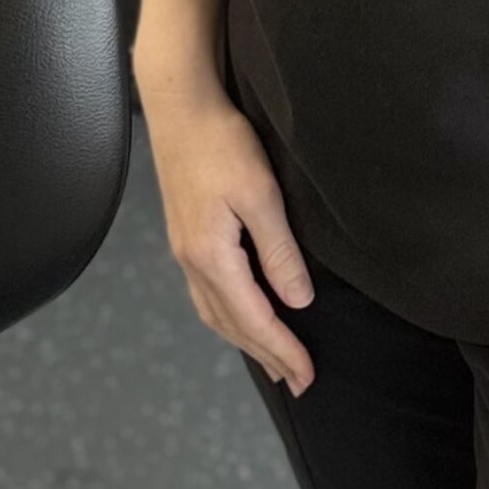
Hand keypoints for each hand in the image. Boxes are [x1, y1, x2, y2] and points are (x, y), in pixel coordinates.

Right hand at [141, 81, 316, 398]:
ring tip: (272, 359)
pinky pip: (207, 294)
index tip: (308, 375)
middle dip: (266, 354)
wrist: (180, 106)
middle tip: (297, 381)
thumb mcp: (261, 194)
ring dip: (245, 340)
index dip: (283, 349)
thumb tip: (299, 301)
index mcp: (211, 257)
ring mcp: (184, 250)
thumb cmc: (223, 143)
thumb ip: (278, 251)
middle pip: (231, 324)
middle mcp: (192, 262)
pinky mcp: (185, 235)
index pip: (254, 319)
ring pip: (215, 313)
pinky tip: (240, 314)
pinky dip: (229, 316)